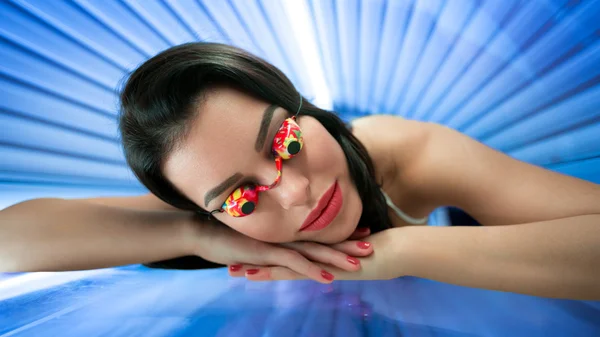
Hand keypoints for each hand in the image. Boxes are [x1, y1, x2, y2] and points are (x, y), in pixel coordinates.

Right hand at [192, 217, 373, 283]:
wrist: (203, 232)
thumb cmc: (229, 236)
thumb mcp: (256, 240)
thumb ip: (272, 242)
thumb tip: (283, 247)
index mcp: (286, 231)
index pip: (318, 232)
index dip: (340, 233)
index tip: (362, 232)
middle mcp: (285, 234)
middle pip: (322, 239)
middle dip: (347, 243)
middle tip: (370, 245)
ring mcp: (276, 243)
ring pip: (312, 250)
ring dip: (336, 258)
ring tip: (358, 264)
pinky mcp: (266, 253)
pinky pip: (293, 263)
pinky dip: (311, 270)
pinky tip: (327, 278)